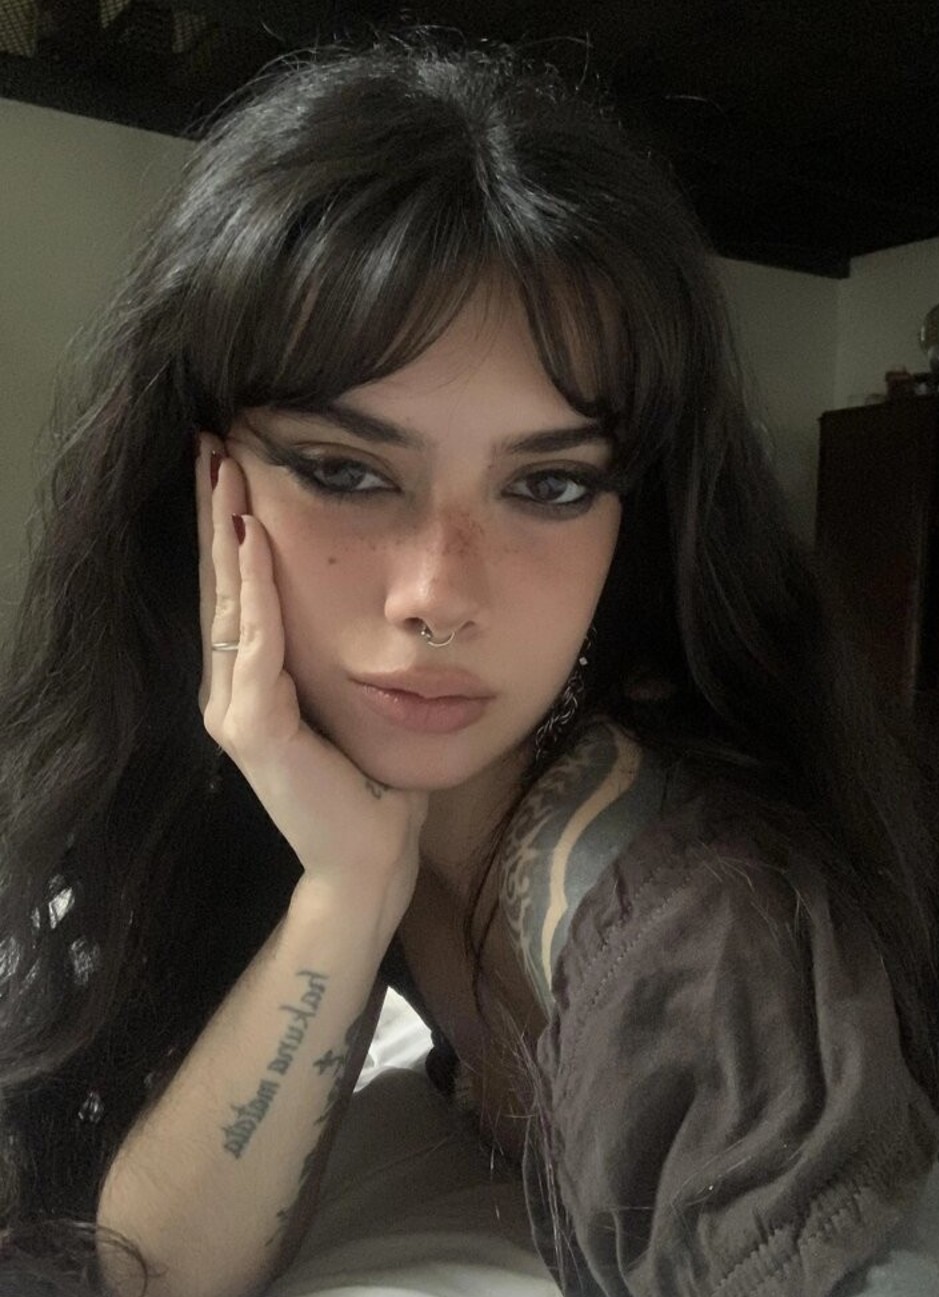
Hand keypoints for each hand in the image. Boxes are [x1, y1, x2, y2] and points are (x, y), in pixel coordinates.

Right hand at [194, 432, 427, 926]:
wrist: (369, 854)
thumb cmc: (368, 778)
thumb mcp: (349, 695)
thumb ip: (332, 652)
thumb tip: (361, 594)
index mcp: (248, 681)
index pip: (235, 590)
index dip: (226, 527)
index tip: (228, 463)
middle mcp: (227, 690)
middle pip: (220, 584)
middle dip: (215, 511)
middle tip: (211, 442)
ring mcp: (232, 711)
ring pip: (230, 604)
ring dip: (225, 532)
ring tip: (224, 470)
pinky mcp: (253, 731)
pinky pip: (258, 643)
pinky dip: (256, 589)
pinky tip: (251, 538)